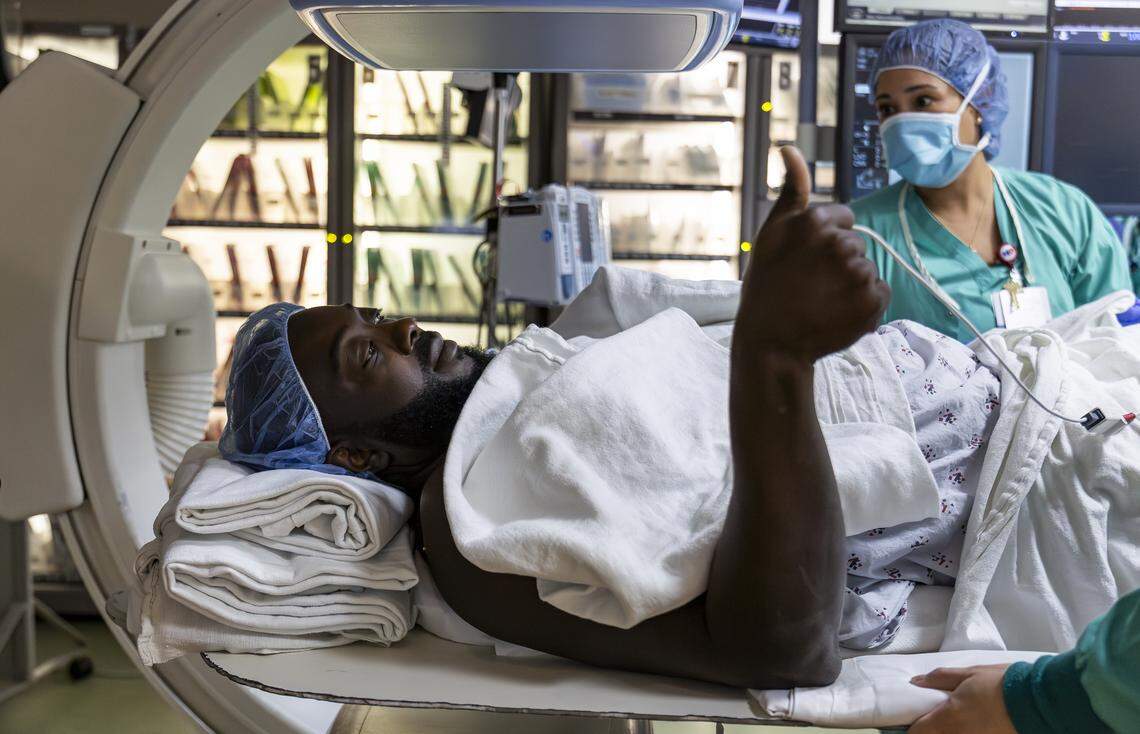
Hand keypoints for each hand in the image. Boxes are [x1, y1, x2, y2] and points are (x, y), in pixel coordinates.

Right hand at [736, 147, 889, 362]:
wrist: (771, 343)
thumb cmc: (766, 286)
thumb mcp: (772, 233)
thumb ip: (789, 190)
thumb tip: (789, 147)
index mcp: (816, 220)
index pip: (842, 220)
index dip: (823, 242)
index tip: (805, 262)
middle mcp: (840, 242)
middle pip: (855, 245)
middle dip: (838, 263)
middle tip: (810, 285)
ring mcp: (858, 273)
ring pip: (867, 269)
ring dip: (851, 285)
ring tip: (822, 301)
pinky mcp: (873, 301)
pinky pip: (880, 294)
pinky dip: (865, 306)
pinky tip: (838, 314)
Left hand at [909, 665, 1016, 733]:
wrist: (1038, 701)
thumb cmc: (1002, 684)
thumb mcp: (969, 674)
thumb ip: (940, 679)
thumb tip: (917, 682)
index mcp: (948, 718)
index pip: (918, 732)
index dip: (912, 728)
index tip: (911, 721)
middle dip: (931, 731)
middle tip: (934, 719)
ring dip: (948, 732)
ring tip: (959, 717)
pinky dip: (966, 733)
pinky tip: (972, 724)